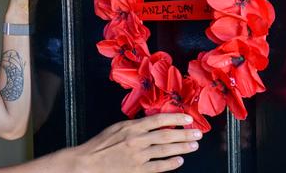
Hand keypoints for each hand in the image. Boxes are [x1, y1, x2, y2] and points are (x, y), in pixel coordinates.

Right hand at [70, 113, 201, 172]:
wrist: (88, 163)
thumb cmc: (100, 145)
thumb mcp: (116, 128)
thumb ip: (134, 126)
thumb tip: (152, 123)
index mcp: (131, 127)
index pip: (159, 120)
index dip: (175, 118)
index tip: (187, 118)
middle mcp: (137, 140)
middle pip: (167, 135)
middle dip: (185, 134)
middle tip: (198, 133)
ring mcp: (138, 156)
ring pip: (165, 150)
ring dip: (182, 148)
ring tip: (193, 146)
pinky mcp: (137, 170)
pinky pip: (158, 166)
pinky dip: (170, 163)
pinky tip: (179, 161)